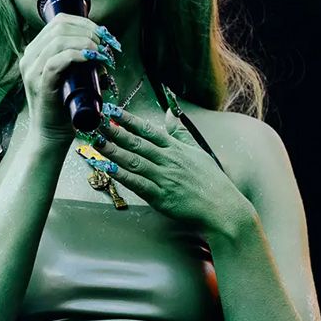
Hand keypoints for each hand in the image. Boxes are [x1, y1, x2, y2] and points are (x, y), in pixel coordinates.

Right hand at [17, 14, 117, 147]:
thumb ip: (78, 59)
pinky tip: (93, 58)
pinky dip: (78, 55)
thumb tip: (103, 46)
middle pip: (60, 26)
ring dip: (87, 42)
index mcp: (35, 51)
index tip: (103, 35)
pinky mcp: (40, 83)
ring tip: (103, 53)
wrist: (51, 135)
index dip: (85, 22)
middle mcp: (29, 57)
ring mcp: (32, 70)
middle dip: (89, 31)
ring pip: (59, 40)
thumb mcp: (71, 76)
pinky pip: (57, 60)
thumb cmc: (64, 107)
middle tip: (107, 45)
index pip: (59, 22)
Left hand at [90, 105, 254, 238]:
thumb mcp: (198, 151)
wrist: (223, 209)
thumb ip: (180, 133)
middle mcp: (169, 161)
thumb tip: (170, 114)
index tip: (112, 111)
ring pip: (134, 162)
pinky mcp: (161, 197)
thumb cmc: (212, 182)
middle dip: (115, 132)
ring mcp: (164, 179)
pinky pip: (138, 184)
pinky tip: (109, 168)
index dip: (129, 120)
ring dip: (114, 151)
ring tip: (97, 142)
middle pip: (137, 143)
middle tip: (96, 122)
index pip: (148, 130)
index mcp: (176, 149)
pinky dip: (123, 176)